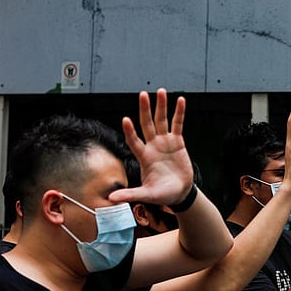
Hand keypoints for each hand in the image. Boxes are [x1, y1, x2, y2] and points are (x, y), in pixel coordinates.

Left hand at [111, 89, 192, 205]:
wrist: (179, 193)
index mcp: (144, 157)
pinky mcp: (177, 142)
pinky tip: (180, 100)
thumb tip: (110, 199)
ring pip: (162, 120)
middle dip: (145, 109)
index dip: (130, 131)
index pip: (134, 141)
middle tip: (142, 94)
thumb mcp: (146, 195)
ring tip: (160, 91)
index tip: (125, 120)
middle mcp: (152, 146)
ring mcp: (165, 142)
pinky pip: (178, 124)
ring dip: (161, 106)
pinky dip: (179, 113)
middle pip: (147, 124)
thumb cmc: (162, 194)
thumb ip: (130, 195)